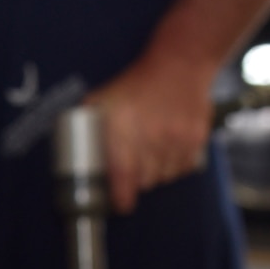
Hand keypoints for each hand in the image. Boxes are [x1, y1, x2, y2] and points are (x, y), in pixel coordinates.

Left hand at [87, 59, 214, 214]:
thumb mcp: (104, 98)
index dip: (120, 198)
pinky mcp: (196, 140)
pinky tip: (168, 151)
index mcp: (124, 128)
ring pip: (164, 177)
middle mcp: (152, 137)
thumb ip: (88, 123)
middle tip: (131, 170)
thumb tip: (73, 148)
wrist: (179, 64)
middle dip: (136, 181)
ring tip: (150, 155)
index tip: (119, 203)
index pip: (123, 176)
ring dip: (156, 173)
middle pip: (144, 182)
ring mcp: (177, 140)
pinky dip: (175, 166)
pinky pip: (184, 168)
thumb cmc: (138, 82)